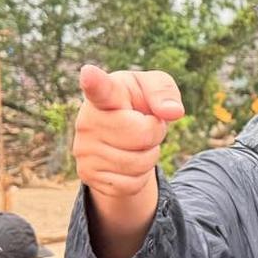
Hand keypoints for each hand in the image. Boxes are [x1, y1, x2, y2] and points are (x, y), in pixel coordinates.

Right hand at [73, 65, 184, 198]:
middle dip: (155, 132)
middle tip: (145, 125)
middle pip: (142, 134)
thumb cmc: (138, 104)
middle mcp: (87, 120)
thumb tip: (173, 112)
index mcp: (106, 93)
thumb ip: (164, 91)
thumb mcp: (153, 88)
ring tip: (136, 143)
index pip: (101, 88)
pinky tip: (128, 162)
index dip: (95, 81)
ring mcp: (84, 149)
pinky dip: (139, 177)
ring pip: (138, 163)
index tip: (89, 73)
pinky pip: (131, 184)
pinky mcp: (87, 174)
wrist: (120, 136)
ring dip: (149, 155)